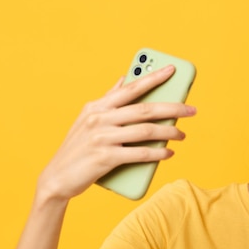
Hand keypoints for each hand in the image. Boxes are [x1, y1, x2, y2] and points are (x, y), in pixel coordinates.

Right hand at [37, 65, 196, 200]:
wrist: (57, 178)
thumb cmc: (77, 148)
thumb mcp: (87, 119)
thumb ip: (107, 100)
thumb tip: (124, 78)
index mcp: (97, 106)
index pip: (131, 88)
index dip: (153, 77)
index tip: (172, 70)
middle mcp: (99, 119)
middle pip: (145, 109)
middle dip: (173, 108)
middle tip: (192, 110)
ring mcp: (102, 138)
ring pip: (145, 131)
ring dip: (169, 132)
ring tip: (182, 134)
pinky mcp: (105, 158)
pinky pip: (140, 153)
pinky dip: (158, 153)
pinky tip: (169, 152)